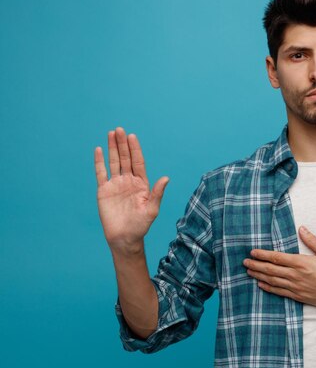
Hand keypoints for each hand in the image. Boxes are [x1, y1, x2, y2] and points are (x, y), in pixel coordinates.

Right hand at [94, 127, 168, 253]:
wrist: (124, 238)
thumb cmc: (140, 225)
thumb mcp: (151, 209)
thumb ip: (157, 193)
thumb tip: (166, 178)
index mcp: (141, 184)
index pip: (138, 162)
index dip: (135, 149)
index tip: (132, 136)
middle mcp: (128, 181)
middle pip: (125, 158)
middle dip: (123, 144)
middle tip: (119, 129)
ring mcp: (116, 185)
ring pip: (114, 162)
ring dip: (112, 148)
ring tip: (111, 134)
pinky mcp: (104, 191)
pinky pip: (101, 173)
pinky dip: (99, 162)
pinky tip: (98, 150)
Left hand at [243, 226, 315, 309]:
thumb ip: (312, 240)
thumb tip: (301, 228)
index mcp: (301, 262)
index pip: (276, 257)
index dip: (262, 255)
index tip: (252, 252)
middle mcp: (295, 275)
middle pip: (270, 270)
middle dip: (256, 265)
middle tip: (245, 262)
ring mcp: (295, 287)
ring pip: (272, 281)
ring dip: (259, 276)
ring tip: (249, 272)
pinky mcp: (298, 296)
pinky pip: (279, 292)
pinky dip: (269, 288)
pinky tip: (261, 285)